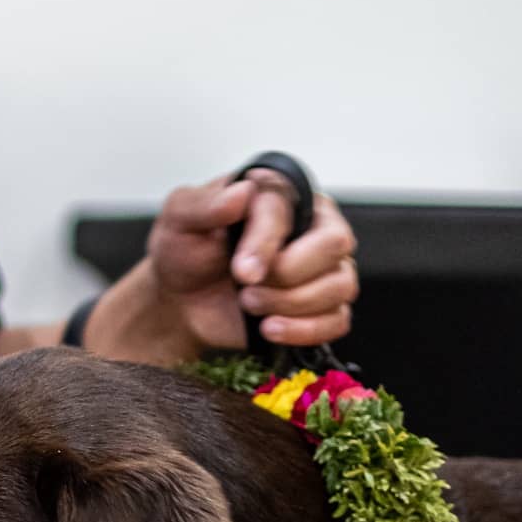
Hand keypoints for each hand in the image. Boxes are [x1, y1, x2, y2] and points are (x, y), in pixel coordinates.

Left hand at [145, 168, 358, 352]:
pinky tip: (270, 328)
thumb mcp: (180, 219)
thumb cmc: (186, 251)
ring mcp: (324, 269)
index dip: (266, 244)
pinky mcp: (322, 307)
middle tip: (246, 287)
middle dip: (287, 275)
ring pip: (340, 286)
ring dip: (292, 304)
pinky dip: (305, 330)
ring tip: (250, 305)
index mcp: (283, 195)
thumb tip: (242, 192)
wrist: (181, 299)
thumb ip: (204, 204)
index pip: (294, 212)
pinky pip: (338, 320)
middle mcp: (313, 227)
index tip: (241, 270)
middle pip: (335, 245)